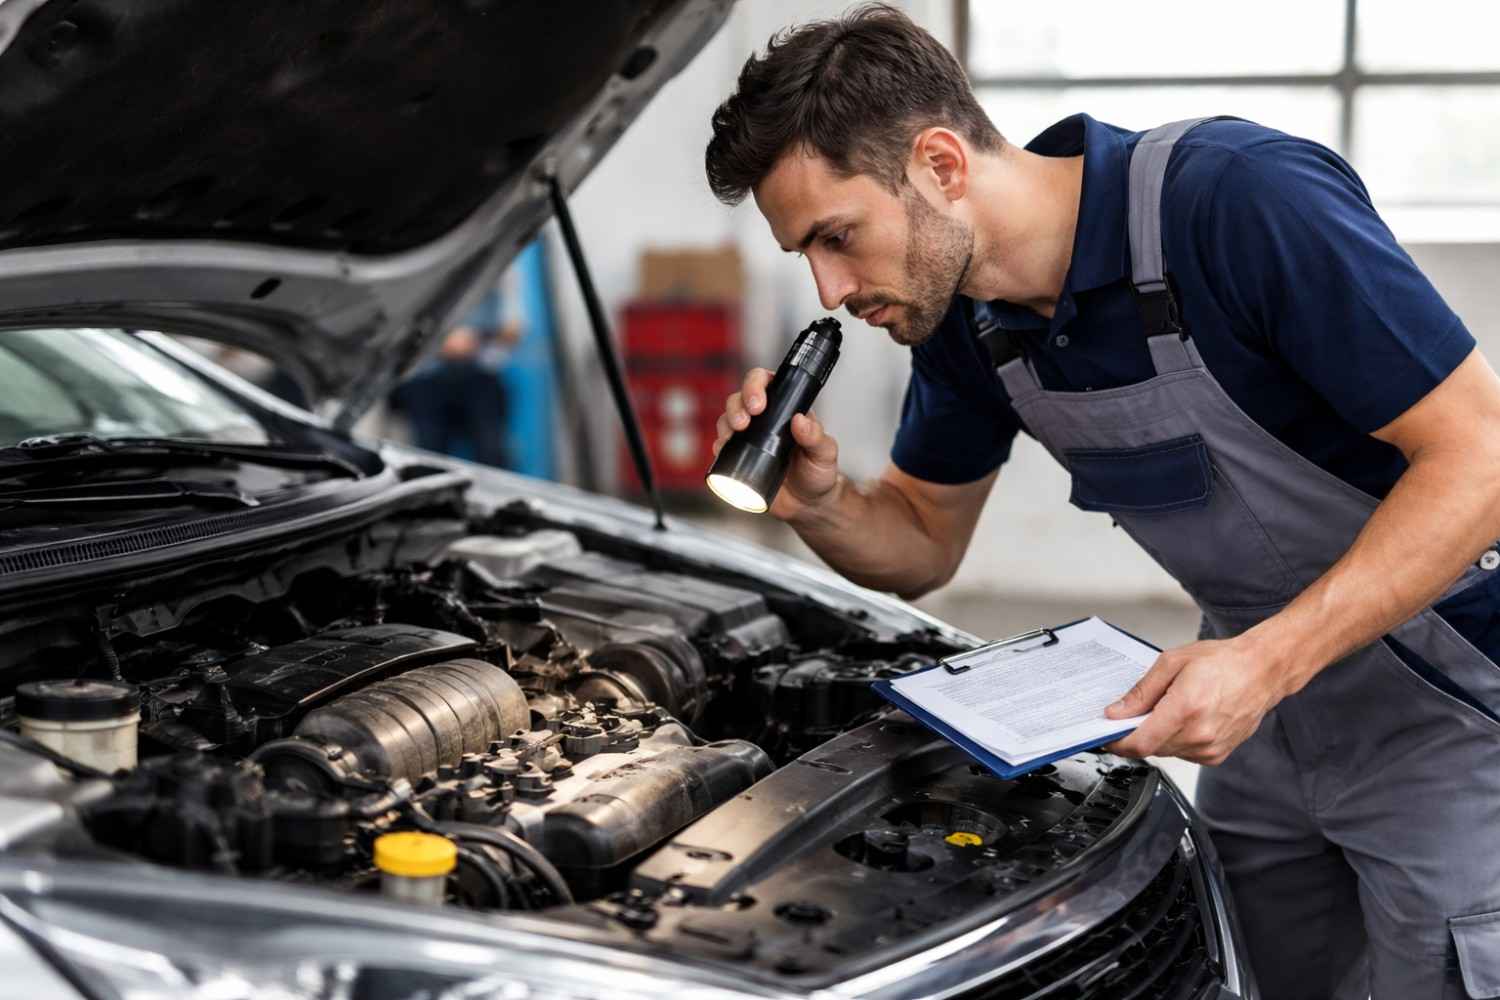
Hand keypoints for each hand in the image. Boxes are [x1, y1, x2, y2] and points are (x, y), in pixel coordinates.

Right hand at [712, 368, 839, 520]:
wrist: (807, 504)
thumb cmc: (819, 473)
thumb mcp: (824, 454)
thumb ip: (816, 437)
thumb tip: (800, 420)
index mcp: (785, 408)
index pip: (766, 382)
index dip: (755, 385)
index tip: (758, 404)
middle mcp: (764, 418)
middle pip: (739, 398)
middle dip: (737, 406)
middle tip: (744, 423)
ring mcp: (749, 437)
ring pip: (727, 419)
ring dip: (725, 424)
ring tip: (732, 438)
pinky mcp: (739, 457)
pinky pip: (721, 446)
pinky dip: (719, 446)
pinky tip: (723, 451)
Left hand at [1102, 638, 1285, 765]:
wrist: (1262, 670)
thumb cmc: (1222, 662)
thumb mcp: (1172, 663)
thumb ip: (1141, 692)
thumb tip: (1117, 712)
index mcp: (1185, 708)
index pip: (1140, 742)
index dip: (1117, 742)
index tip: (1106, 735)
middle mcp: (1199, 734)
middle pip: (1150, 748)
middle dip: (1136, 733)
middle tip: (1136, 712)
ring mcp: (1210, 748)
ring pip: (1166, 751)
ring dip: (1157, 736)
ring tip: (1170, 708)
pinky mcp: (1217, 755)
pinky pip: (1183, 753)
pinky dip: (1176, 739)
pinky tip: (1186, 719)